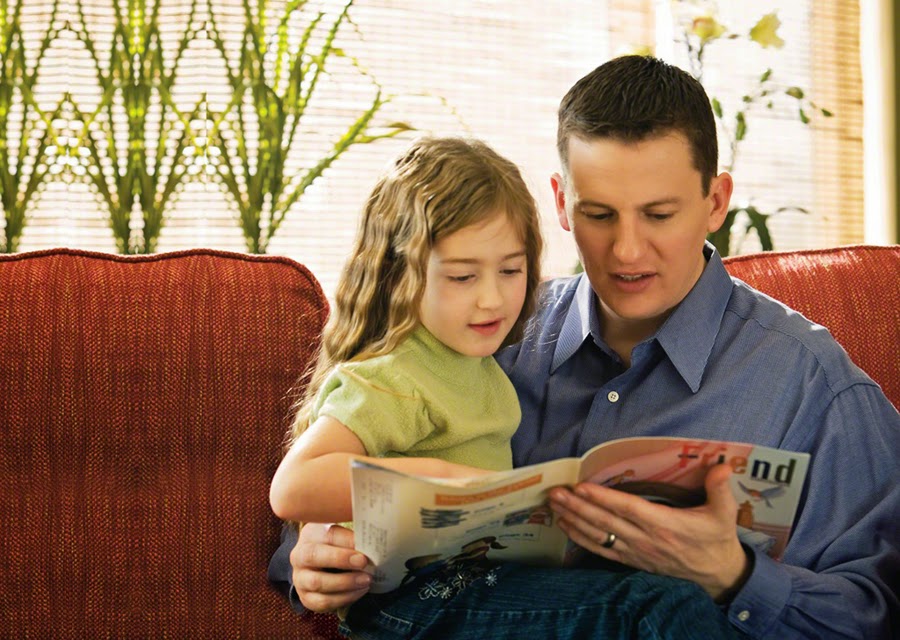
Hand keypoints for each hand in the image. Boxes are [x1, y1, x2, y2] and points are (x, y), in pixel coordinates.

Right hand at [291, 523, 371, 611]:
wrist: (319, 565)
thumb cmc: (335, 546)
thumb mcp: (342, 536)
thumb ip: (353, 538)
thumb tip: (374, 542)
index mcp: (310, 534)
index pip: (327, 534)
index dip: (347, 540)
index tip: (364, 544)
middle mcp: (299, 556)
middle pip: (314, 556)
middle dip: (340, 559)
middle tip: (364, 562)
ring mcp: (300, 579)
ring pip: (317, 582)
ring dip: (345, 582)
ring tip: (367, 580)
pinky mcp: (306, 598)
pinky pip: (322, 602)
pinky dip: (343, 598)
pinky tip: (359, 591)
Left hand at [549, 463, 749, 600]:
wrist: (717, 576)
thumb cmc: (717, 539)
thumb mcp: (724, 513)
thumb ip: (721, 489)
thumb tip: (723, 467)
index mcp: (666, 525)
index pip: (629, 510)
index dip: (604, 499)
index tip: (582, 487)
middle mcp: (646, 539)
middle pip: (606, 522)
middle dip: (578, 506)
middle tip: (555, 493)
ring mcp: (636, 552)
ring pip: (599, 536)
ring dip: (574, 520)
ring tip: (553, 505)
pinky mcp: (632, 560)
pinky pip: (601, 550)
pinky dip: (580, 538)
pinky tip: (565, 526)